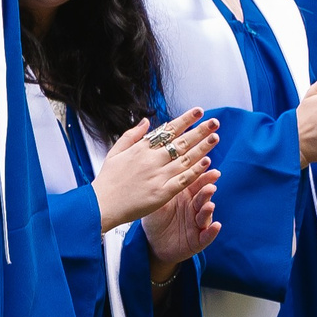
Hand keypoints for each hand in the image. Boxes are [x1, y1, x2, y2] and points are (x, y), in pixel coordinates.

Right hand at [93, 111, 219, 231]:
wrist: (102, 205)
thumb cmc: (107, 180)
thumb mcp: (115, 152)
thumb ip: (132, 135)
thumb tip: (145, 121)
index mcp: (141, 149)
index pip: (168, 130)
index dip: (185, 120)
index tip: (198, 111)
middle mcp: (151, 160)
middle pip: (181, 142)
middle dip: (200, 131)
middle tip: (215, 122)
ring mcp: (158, 176)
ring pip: (186, 159)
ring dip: (202, 148)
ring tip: (215, 138)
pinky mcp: (161, 193)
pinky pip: (183, 180)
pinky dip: (195, 171)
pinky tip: (207, 163)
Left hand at [146, 176, 219, 279]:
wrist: (151, 243)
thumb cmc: (155, 219)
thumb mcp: (156, 203)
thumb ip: (162, 188)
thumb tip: (161, 168)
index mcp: (185, 195)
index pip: (196, 183)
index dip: (203, 176)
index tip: (208, 165)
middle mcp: (194, 208)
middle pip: (202, 197)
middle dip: (207, 192)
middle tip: (210, 186)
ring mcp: (197, 224)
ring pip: (205, 215)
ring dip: (208, 210)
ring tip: (209, 205)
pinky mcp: (198, 240)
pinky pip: (206, 236)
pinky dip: (212, 231)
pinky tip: (215, 226)